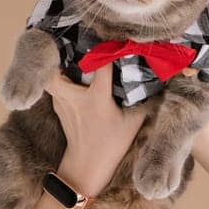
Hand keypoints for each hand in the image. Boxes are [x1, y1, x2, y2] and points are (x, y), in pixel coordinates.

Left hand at [44, 63, 146, 197]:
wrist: (86, 165)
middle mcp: (75, 99)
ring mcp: (63, 104)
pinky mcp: (58, 109)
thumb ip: (145, 102)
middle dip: (62, 58)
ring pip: (50, 79)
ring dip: (58, 69)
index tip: (115, 43)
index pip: (101, 65)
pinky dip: (58, 81)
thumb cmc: (111, 144)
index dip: (108, 51)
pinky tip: (70, 79)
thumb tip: (159, 84)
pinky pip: (53, 88)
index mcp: (96, 99)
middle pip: (56, 71)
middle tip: (76, 52)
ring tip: (72, 62)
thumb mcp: (133, 123)